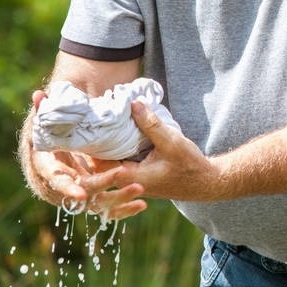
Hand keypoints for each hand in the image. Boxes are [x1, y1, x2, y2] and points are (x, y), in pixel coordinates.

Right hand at [27, 90, 146, 219]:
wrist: (59, 146)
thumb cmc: (53, 133)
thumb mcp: (47, 122)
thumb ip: (44, 110)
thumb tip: (39, 95)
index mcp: (49, 169)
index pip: (57, 181)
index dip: (68, 188)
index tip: (82, 194)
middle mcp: (63, 185)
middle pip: (82, 192)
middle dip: (102, 185)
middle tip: (123, 174)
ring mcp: (80, 191)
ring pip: (98, 203)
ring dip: (119, 198)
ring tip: (139, 188)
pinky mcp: (94, 196)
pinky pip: (109, 208)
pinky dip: (124, 209)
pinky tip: (142, 205)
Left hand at [79, 101, 224, 206]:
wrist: (204, 183)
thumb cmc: (188, 165)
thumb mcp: (171, 141)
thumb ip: (151, 124)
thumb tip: (132, 103)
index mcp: (129, 177)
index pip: (96, 164)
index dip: (87, 147)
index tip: (82, 126)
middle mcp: (126, 182)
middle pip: (98, 165)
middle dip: (92, 146)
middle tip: (87, 122)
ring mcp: (131, 181)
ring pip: (108, 164)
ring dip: (103, 148)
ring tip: (99, 125)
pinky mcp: (137, 177)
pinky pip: (118, 164)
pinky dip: (115, 151)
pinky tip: (116, 134)